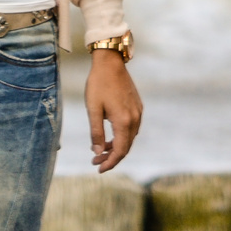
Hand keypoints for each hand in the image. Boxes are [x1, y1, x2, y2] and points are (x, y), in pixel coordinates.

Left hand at [85, 49, 142, 172]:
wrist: (110, 62)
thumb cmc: (98, 84)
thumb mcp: (93, 109)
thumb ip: (96, 133)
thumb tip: (98, 153)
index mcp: (123, 121)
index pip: (120, 151)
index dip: (110, 163)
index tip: (99, 168)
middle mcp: (134, 118)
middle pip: (126, 146)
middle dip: (111, 157)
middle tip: (95, 160)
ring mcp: (138, 112)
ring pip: (129, 138)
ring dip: (116, 147)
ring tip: (100, 149)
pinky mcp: (137, 106)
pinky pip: (132, 128)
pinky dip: (121, 136)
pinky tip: (110, 136)